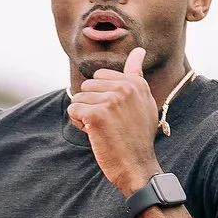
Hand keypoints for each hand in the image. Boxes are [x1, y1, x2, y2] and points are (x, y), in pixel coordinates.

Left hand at [66, 46, 160, 194]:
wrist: (137, 167)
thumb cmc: (137, 138)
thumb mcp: (144, 103)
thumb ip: (136, 75)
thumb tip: (139, 50)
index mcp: (135, 83)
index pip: (101, 75)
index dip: (102, 96)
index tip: (116, 114)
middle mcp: (125, 88)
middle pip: (88, 85)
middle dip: (92, 104)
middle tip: (109, 124)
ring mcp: (110, 100)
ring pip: (79, 98)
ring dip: (85, 115)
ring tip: (104, 130)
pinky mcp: (96, 114)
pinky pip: (73, 110)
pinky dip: (79, 124)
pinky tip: (95, 134)